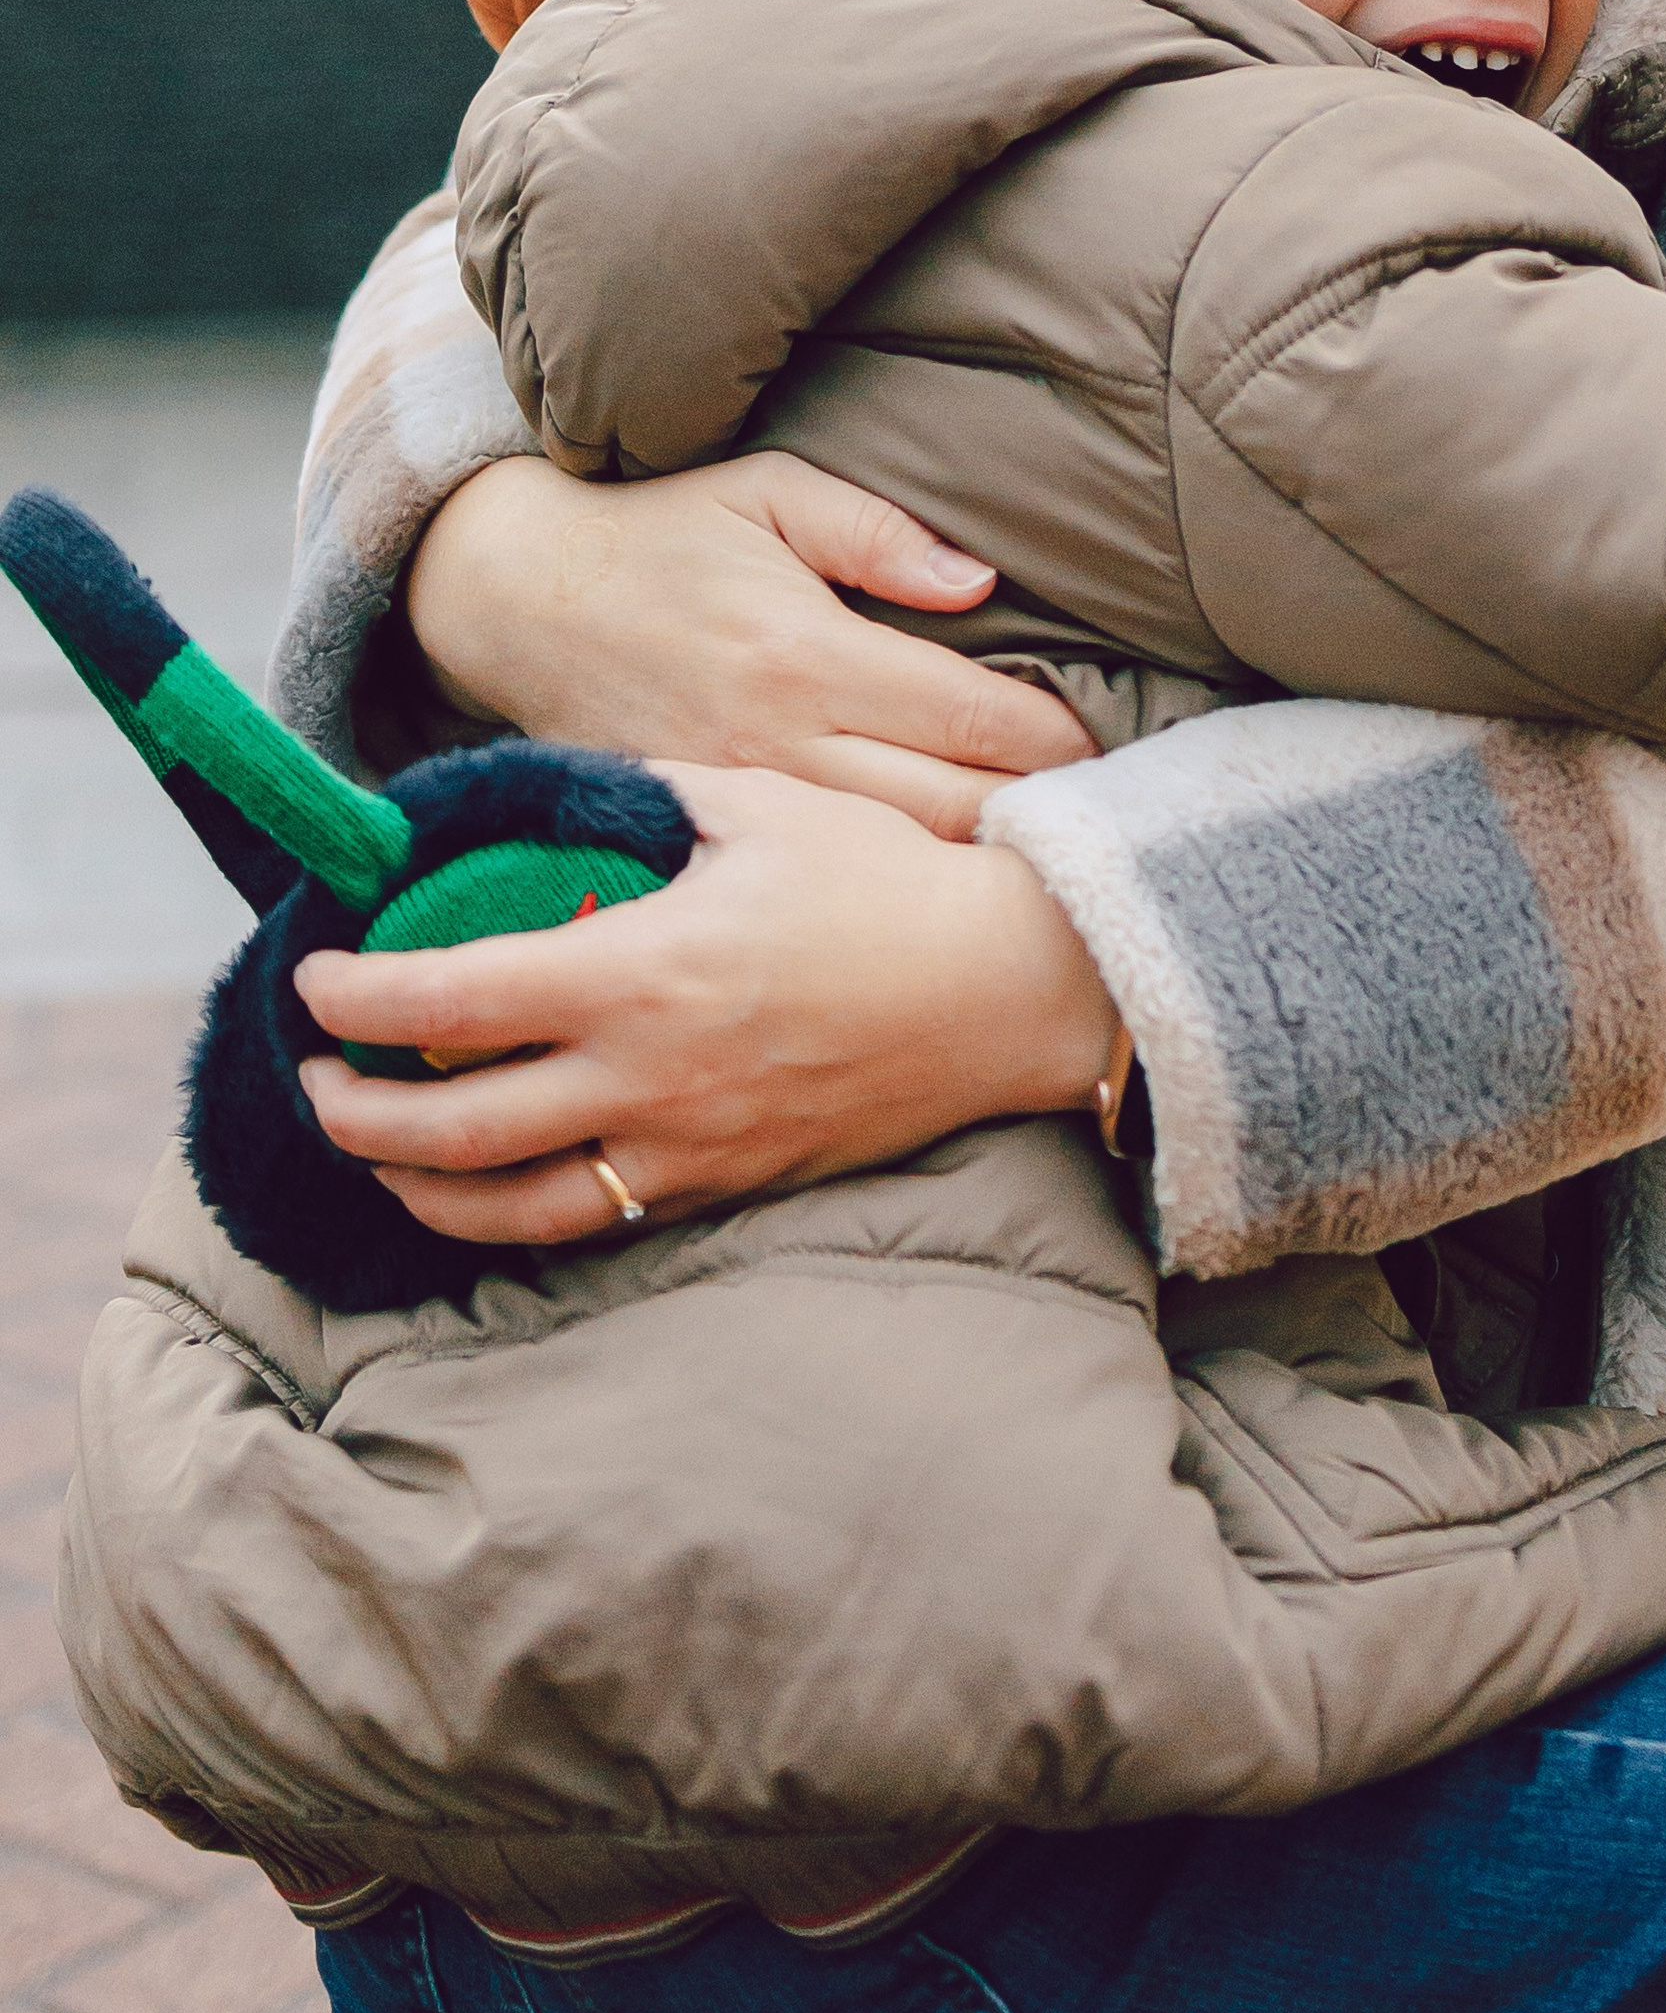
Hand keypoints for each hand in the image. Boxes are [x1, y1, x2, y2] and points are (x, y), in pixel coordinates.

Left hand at [296, 762, 1121, 1245]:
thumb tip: (554, 789)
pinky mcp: (725, 1184)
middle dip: (357, 1110)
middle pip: (453, 1125)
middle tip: (317, 1080)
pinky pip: (597, 1223)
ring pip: (511, 1205)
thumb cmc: (884, 880)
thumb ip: (642, 795)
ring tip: (380, 1152)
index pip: (452, 997)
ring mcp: (687, 1145)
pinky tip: (491, 1190)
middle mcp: (648, 1074)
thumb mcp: (757, 802)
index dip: (361, 995)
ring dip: (421, 1185)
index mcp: (642, 969)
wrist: (1002, 988)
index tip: (316, 980)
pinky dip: (519, 1215)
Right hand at [404, 451, 1094, 832]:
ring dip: (968, 860)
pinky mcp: (702, 834)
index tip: (1100, 747)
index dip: (1053, 741)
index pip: (969, 717)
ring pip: (887, 861)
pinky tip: (928, 881)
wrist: (512, 598)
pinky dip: (883, 881)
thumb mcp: (770, 492)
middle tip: (1090, 815)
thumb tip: (981, 583)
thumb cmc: (659, 533)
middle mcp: (777, 737)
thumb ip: (881, 533)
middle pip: (946, 809)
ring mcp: (737, 799)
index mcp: (808, 650)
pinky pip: (812, 877)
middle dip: (1032, 817)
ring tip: (1033, 855)